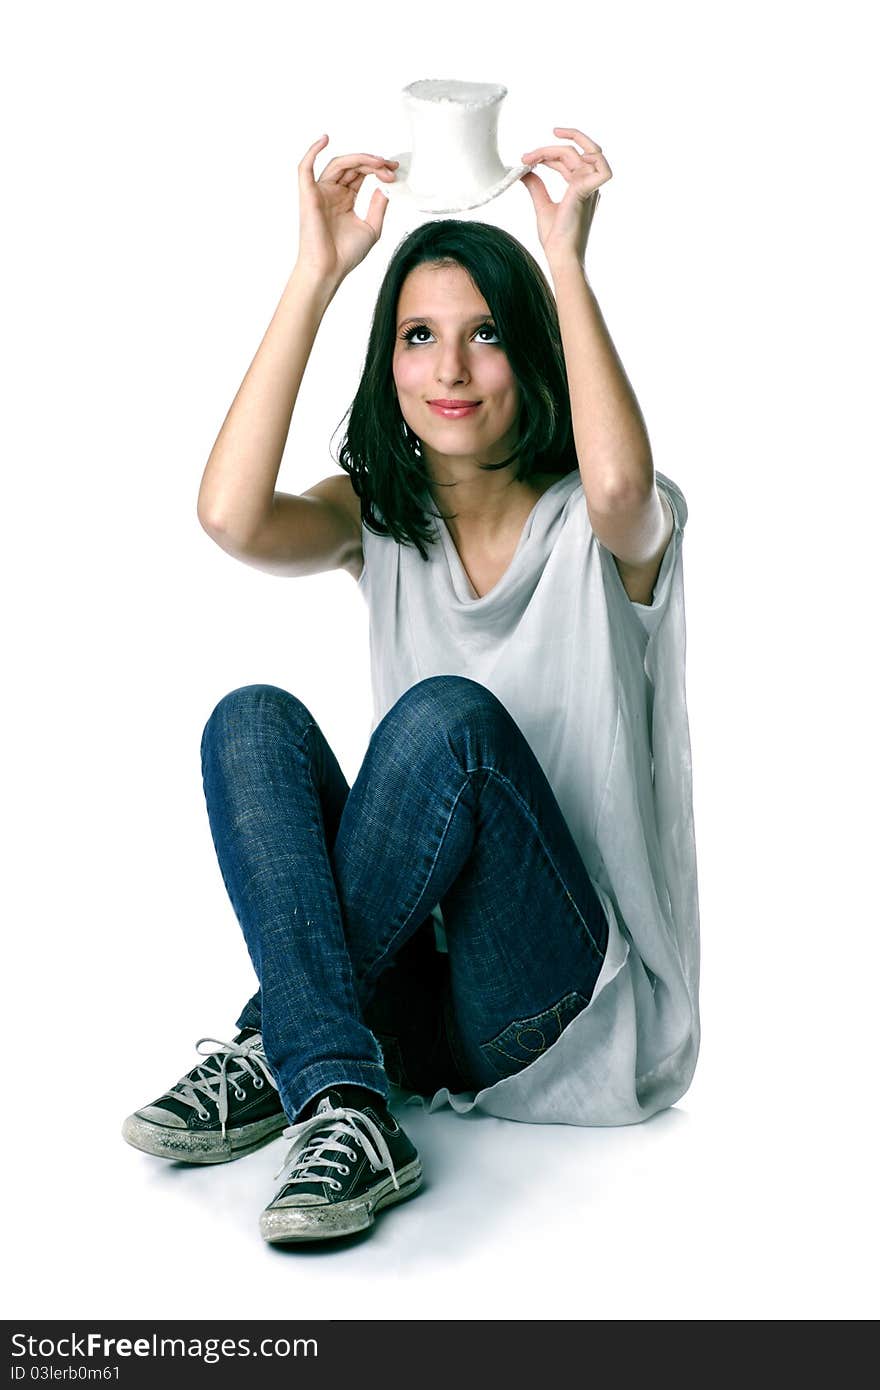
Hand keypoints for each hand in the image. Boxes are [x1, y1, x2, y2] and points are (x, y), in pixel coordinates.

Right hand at [295, 135, 398, 283]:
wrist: (329, 270)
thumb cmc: (346, 254)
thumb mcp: (372, 228)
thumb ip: (379, 205)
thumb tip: (386, 185)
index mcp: (345, 199)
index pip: (361, 173)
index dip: (378, 168)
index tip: (395, 170)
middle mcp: (332, 192)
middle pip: (352, 166)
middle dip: (373, 163)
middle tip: (391, 166)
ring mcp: (320, 192)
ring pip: (338, 164)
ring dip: (360, 159)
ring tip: (378, 162)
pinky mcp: (308, 195)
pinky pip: (305, 167)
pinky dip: (312, 151)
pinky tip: (325, 139)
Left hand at [520, 128, 611, 269]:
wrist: (560, 256)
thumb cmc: (556, 239)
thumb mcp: (542, 206)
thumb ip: (536, 187)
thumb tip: (525, 171)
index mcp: (580, 187)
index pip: (568, 160)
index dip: (547, 155)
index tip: (526, 160)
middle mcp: (589, 185)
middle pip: (575, 152)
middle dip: (549, 148)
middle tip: (527, 156)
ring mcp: (591, 188)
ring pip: (586, 152)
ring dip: (562, 147)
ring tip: (538, 153)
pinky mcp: (587, 192)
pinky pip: (601, 167)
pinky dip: (588, 156)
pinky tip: (559, 157)